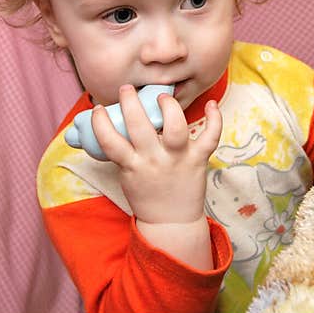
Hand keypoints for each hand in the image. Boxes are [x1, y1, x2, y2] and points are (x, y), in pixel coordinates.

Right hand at [91, 84, 222, 224]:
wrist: (171, 222)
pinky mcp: (199, 160)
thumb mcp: (127, 175)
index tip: (99, 108)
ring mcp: (178, 159)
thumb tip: (112, 125)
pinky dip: (214, 119)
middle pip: (140, 127)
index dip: (100, 122)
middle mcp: (154, 160)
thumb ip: (124, 152)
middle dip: (130, 102)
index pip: (110, 142)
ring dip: (169, 107)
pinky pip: (210, 137)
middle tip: (127, 89)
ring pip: (175, 127)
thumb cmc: (147, 196)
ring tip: (162, 97)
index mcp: (133, 166)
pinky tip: (211, 104)